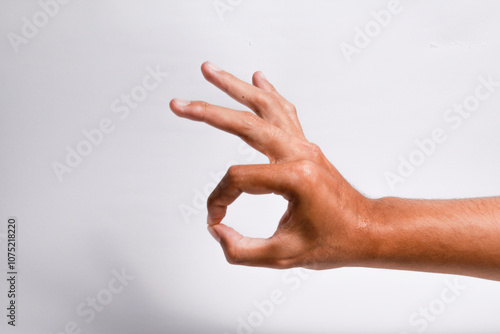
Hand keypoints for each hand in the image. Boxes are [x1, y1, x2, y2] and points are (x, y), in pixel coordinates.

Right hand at [170, 61, 372, 268]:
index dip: (219, 199)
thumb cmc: (334, 242)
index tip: (217, 219)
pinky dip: (268, 93)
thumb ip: (242, 250)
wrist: (367, 230)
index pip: (238, 179)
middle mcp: (299, 154)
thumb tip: (217, 231)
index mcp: (294, 178)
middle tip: (179, 104)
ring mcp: (303, 146)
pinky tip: (258, 78)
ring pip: (265, 106)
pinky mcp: (305, 146)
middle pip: (245, 124)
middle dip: (208, 112)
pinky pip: (284, 112)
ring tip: (210, 71)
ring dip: (235, 87)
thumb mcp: (284, 256)